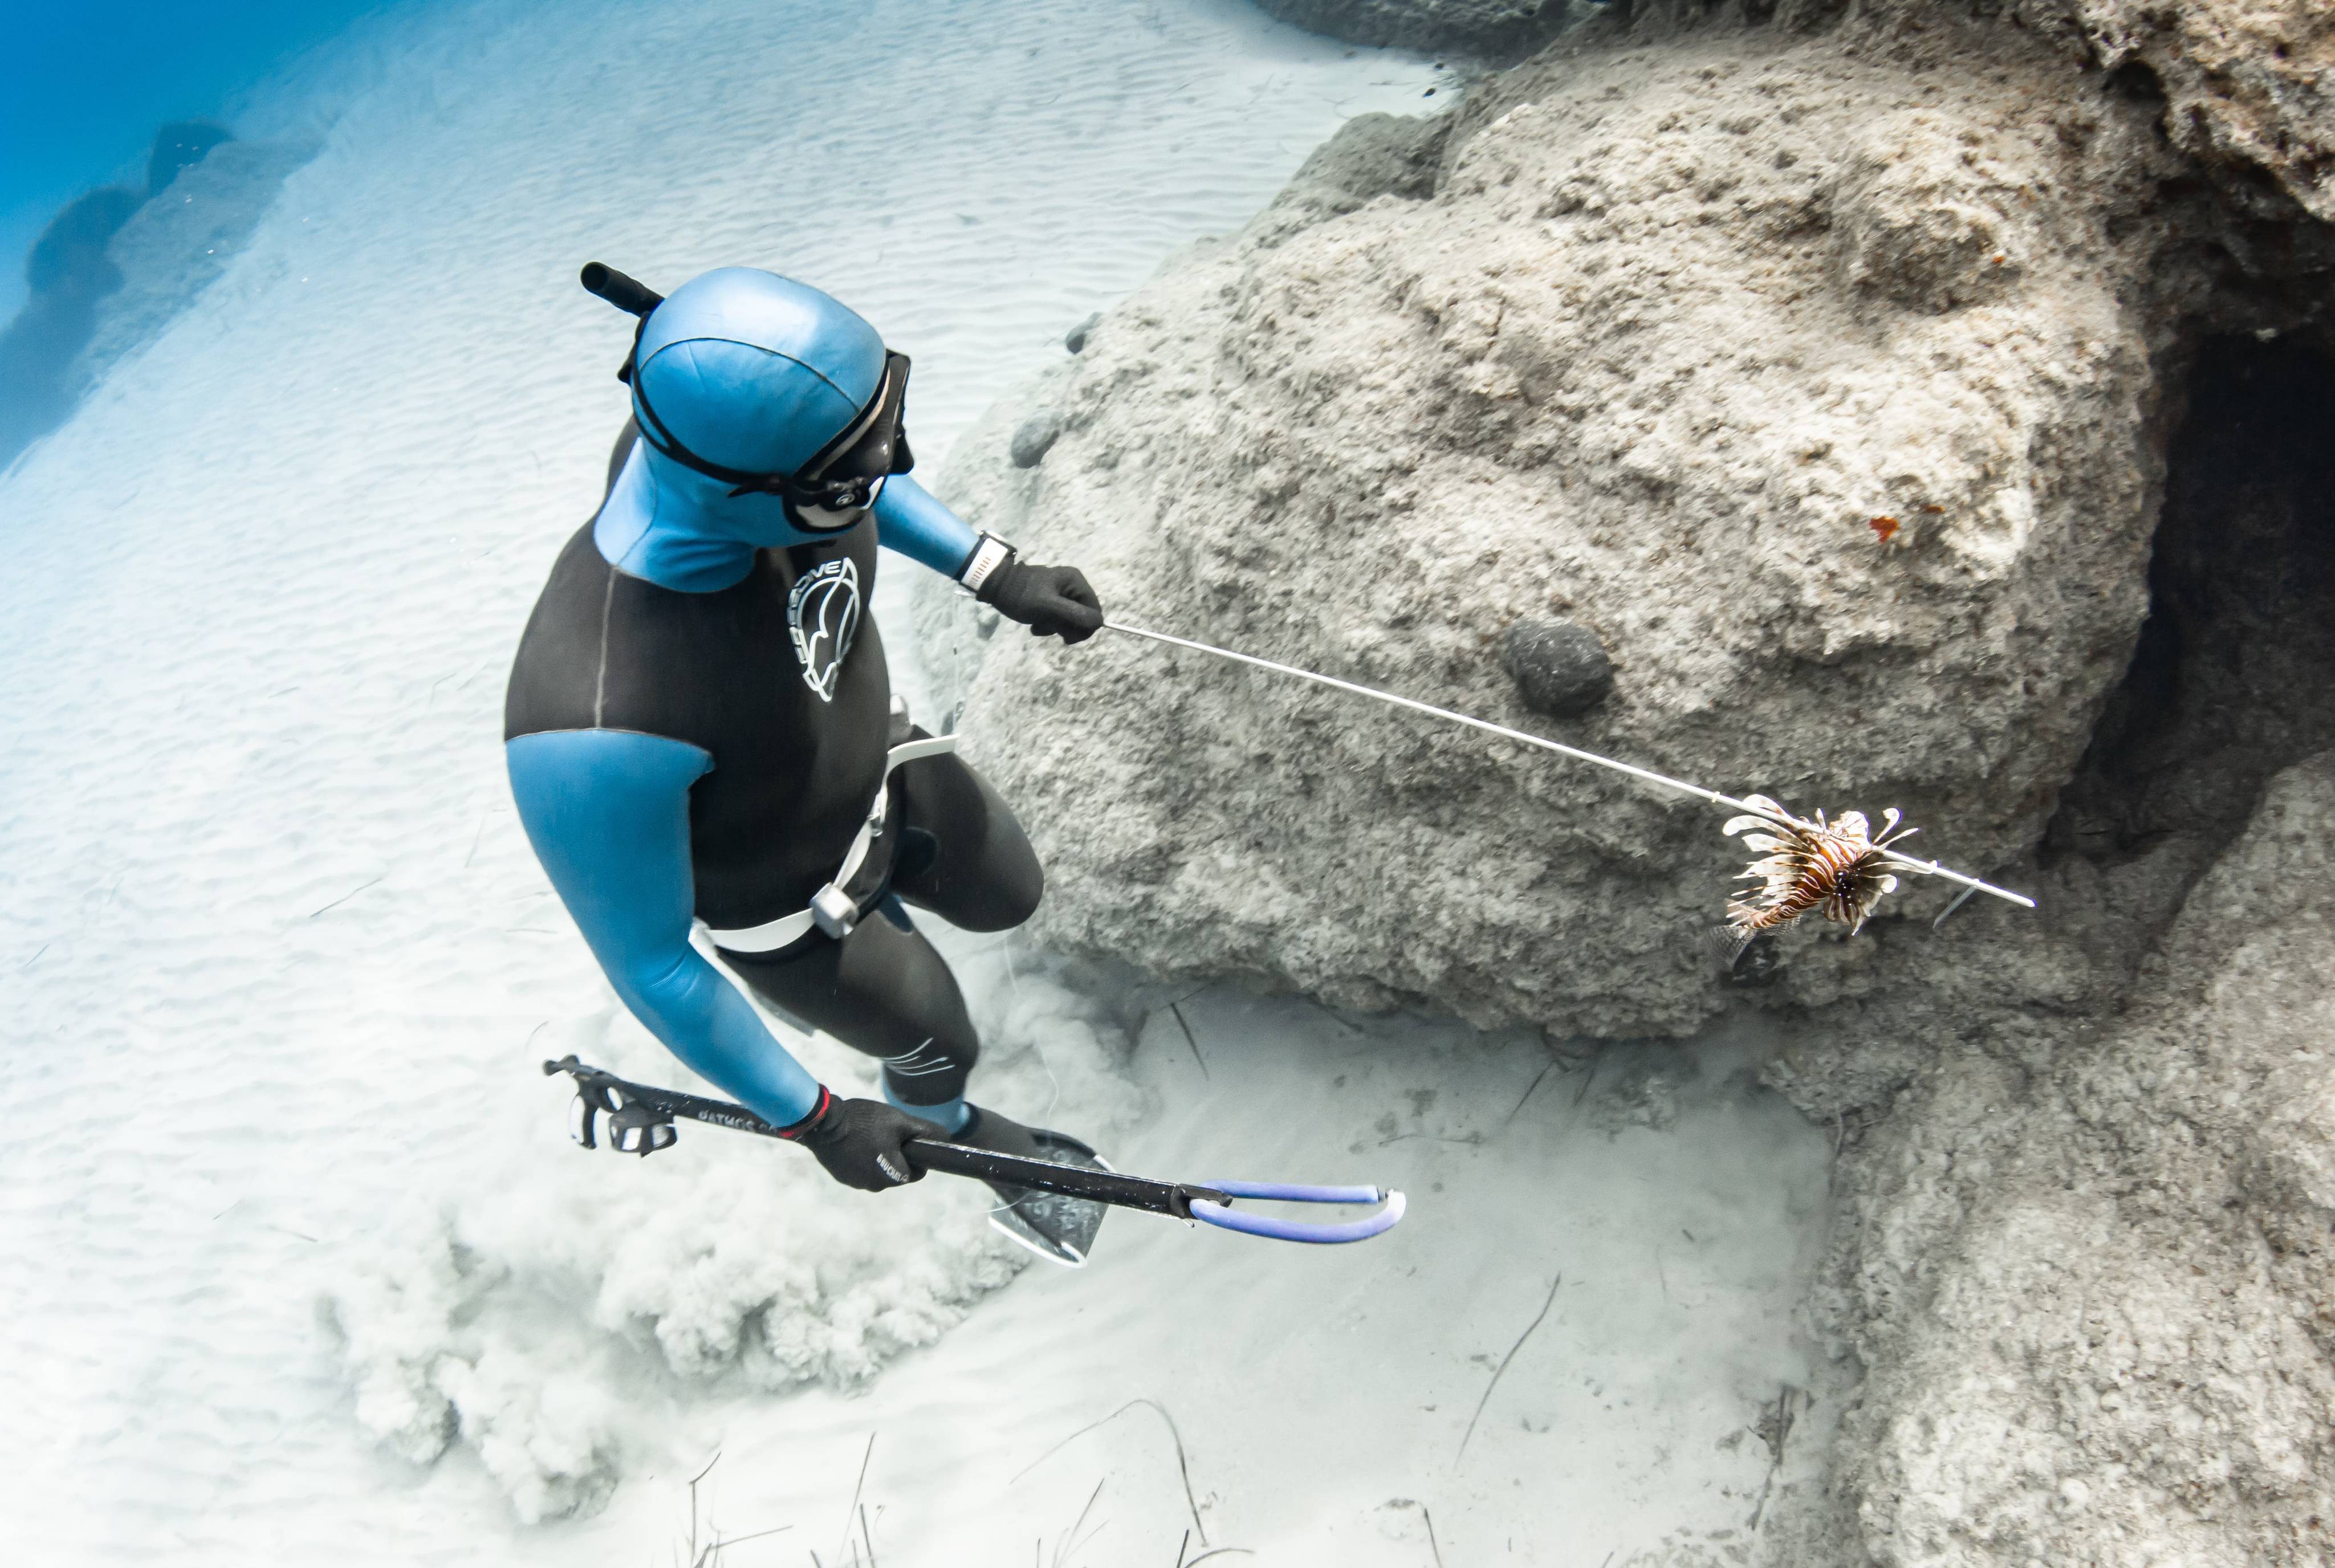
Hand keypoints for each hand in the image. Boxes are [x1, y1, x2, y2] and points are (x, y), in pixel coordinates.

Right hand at [781, 1090, 930, 1191]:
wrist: (823, 1123)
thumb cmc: (865, 1121)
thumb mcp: (900, 1121)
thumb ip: (925, 1132)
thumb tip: (947, 1138)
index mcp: (893, 1177)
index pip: (917, 1171)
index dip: (915, 1153)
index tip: (905, 1137)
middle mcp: (875, 1186)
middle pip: (897, 1171)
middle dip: (896, 1154)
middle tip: (886, 1132)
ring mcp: (855, 1183)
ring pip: (877, 1170)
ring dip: (878, 1156)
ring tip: (868, 1134)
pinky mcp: (841, 1177)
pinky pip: (860, 1169)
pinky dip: (861, 1157)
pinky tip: (854, 1140)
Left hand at [977, 559, 1103, 643]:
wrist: (995, 586)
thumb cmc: (1021, 595)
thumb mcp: (1048, 607)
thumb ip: (1074, 615)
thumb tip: (1099, 623)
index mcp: (1076, 582)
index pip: (1095, 611)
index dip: (1085, 627)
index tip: (1067, 638)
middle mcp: (1072, 586)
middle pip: (1083, 617)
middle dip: (1066, 627)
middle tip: (1048, 626)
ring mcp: (1062, 593)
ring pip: (1069, 620)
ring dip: (1054, 627)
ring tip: (1037, 623)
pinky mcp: (1052, 600)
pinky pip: (1058, 618)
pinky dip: (1047, 624)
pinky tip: (1034, 622)